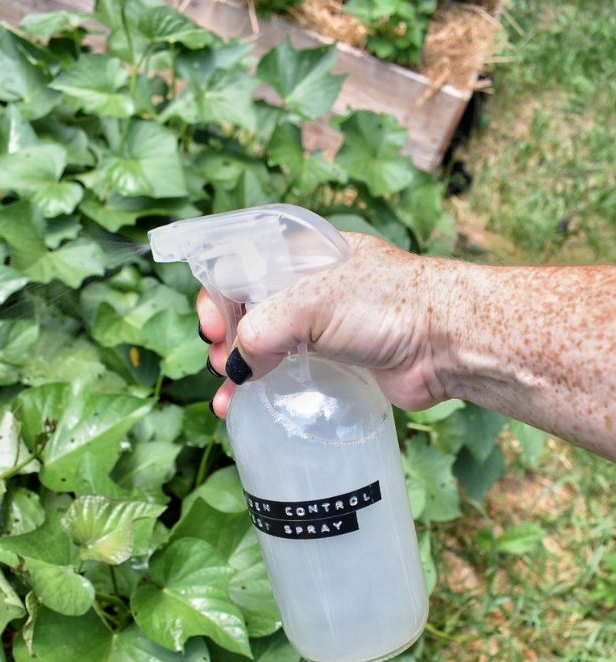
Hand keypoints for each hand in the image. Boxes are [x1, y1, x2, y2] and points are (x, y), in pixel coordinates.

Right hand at [197, 232, 448, 418]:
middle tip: (220, 362)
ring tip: (228, 397)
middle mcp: (311, 287)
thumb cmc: (387, 303)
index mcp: (303, 254)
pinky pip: (291, 375)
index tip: (211, 326)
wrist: (449, 340)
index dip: (219, 295)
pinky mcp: (340, 363)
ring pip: (266, 345)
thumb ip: (263, 328)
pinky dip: (265, 390)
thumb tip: (237, 366)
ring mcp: (326, 326)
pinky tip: (246, 408)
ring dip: (239, 370)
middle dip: (226, 337)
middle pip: (248, 309)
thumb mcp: (312, 302)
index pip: (242, 265)